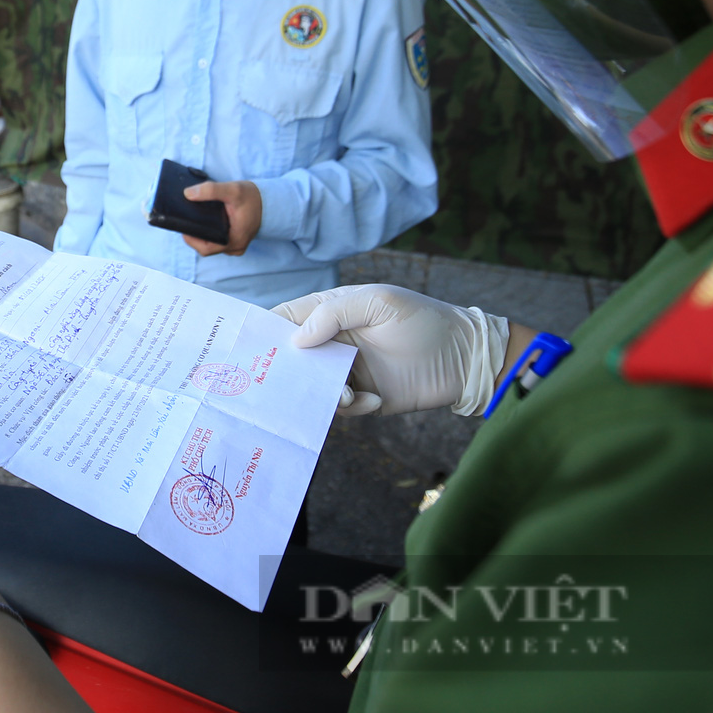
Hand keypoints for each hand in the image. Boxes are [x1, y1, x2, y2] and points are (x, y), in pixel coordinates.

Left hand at [181, 180, 261, 256]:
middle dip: (195, 234)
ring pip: (212, 243)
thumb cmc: (253, 198)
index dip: (191, 238)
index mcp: (235, 240)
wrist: (270, 201)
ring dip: (202, 233)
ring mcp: (235, 246)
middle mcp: (235, 247)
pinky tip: (205, 220)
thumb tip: (188, 194)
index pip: (205, 247)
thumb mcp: (233, 190)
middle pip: (206, 246)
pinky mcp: (235, 241)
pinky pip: (218, 240)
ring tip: (194, 217)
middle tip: (186, 218)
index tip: (181, 224)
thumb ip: (211, 190)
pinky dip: (210, 232)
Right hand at [272, 284, 509, 416]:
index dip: (265, 332)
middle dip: (286, 372)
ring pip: (313, 387)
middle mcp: (334, 342)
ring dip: (323, 394)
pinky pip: (341, 409)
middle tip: (284, 385)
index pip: (286, 319)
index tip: (248, 349)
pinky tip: (376, 401)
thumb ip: (334, 314)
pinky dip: (353, 408)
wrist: (465, 358)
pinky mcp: (364, 397)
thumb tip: (296, 340)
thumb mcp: (379, 303)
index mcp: (332, 312)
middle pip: (292, 358)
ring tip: (347, 395)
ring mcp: (347, 371)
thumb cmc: (423, 320)